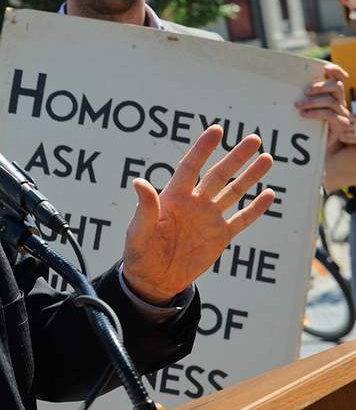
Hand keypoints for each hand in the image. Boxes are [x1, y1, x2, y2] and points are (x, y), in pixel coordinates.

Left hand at [123, 125, 274, 303]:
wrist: (153, 279)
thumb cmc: (140, 253)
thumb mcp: (139, 231)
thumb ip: (145, 207)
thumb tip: (139, 181)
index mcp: (173, 197)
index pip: (190, 167)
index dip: (203, 149)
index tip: (217, 129)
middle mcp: (194, 203)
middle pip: (218, 175)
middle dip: (235, 157)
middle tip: (254, 139)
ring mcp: (209, 218)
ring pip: (233, 192)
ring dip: (249, 176)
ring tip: (266, 158)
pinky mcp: (220, 236)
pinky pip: (241, 219)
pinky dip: (256, 208)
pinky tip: (269, 194)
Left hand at [296, 63, 350, 143]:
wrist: (311, 142)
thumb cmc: (305, 121)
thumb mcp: (304, 106)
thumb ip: (302, 95)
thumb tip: (286, 82)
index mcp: (332, 94)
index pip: (340, 78)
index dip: (336, 71)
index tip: (326, 68)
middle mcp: (339, 101)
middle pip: (337, 86)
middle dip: (321, 86)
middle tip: (305, 91)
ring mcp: (341, 113)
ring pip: (331, 101)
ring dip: (312, 102)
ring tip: (298, 105)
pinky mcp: (340, 124)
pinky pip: (330, 115)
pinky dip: (315, 113)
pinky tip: (304, 114)